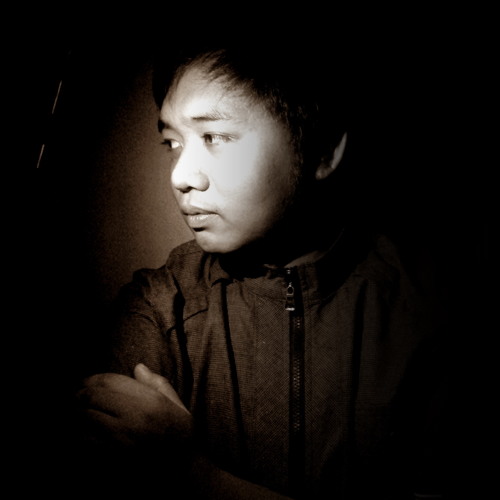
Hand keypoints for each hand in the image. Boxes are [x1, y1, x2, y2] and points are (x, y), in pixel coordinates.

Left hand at [77, 364, 192, 448]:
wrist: (183, 469)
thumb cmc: (180, 435)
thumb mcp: (176, 404)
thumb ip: (156, 383)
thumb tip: (138, 367)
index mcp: (149, 400)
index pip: (110, 381)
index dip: (91, 379)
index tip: (84, 382)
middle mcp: (133, 416)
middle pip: (92, 397)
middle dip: (78, 394)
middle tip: (73, 396)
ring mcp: (121, 439)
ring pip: (84, 418)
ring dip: (76, 414)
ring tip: (72, 412)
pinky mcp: (112, 458)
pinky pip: (85, 442)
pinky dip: (78, 434)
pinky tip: (79, 432)